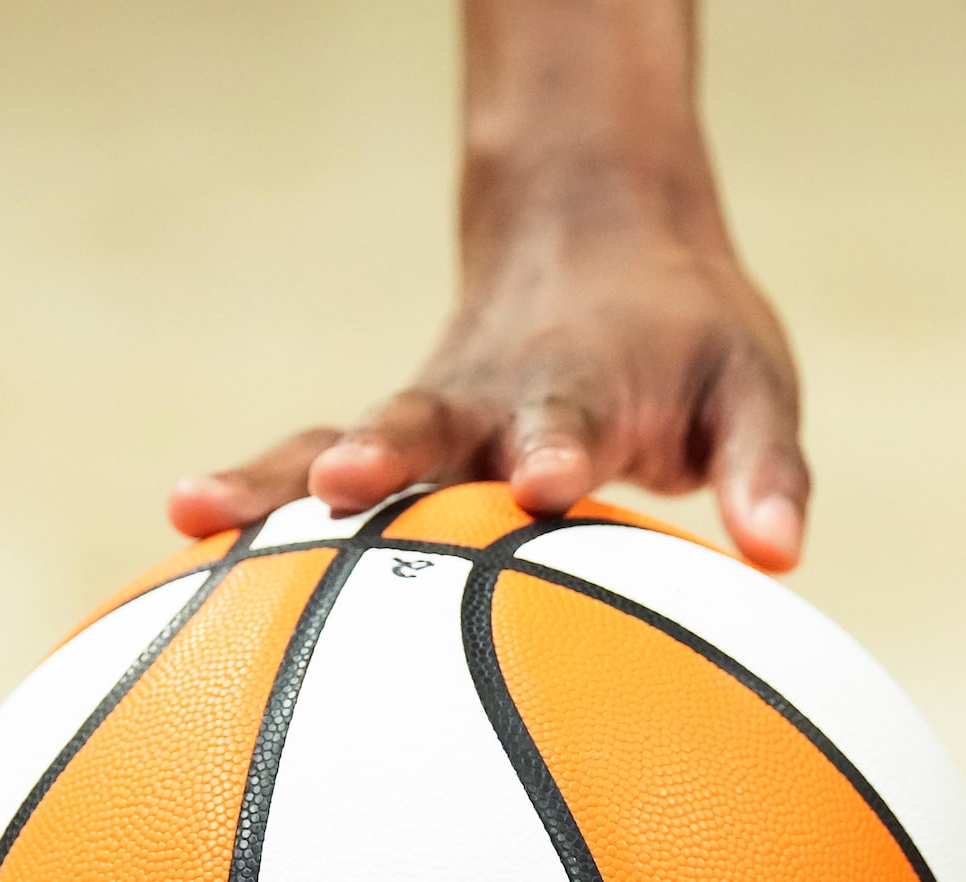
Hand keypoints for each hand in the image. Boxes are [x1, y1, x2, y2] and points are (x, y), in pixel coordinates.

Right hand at [167, 1, 808, 572]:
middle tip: (341, 480)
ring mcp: (430, 419)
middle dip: (388, 453)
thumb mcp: (750, 388)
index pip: (570, 418)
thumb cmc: (689, 343)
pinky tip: (181, 525)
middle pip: (430, 425)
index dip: (557, 448)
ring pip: (342, 442)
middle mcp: (492, 402)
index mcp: (584, 390)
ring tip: (197, 505)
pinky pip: (311, 471)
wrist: (601, 244)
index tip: (545, 484)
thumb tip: (784, 553)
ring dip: (277, 477)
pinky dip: (253, 494)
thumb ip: (764, 468)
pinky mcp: (391, 440)